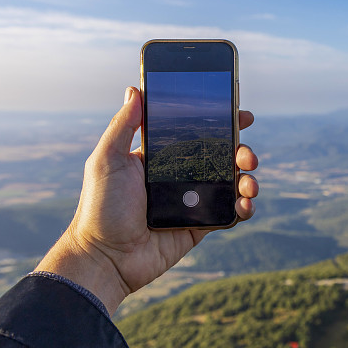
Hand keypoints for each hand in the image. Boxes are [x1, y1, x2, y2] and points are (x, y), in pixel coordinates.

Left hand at [35, 86, 258, 314]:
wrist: (105, 258)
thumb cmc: (99, 208)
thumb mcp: (106, 160)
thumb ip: (123, 126)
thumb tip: (135, 89)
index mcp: (160, 157)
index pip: (196, 133)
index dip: (220, 122)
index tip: (240, 114)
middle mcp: (179, 176)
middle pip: (221, 156)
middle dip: (241, 150)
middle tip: (247, 154)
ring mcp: (192, 202)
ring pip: (230, 183)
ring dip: (247, 178)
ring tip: (249, 182)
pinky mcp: (199, 226)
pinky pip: (230, 213)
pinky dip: (244, 207)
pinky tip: (245, 203)